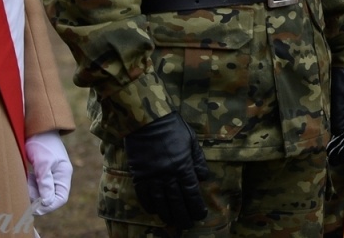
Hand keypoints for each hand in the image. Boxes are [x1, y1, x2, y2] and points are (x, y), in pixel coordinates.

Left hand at [24, 131, 72, 214]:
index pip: (60, 199)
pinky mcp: (43, 172)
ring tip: (25, 182)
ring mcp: (51, 175)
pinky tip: (26, 179)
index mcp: (63, 174)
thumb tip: (47, 202)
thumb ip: (46, 183)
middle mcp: (59, 177)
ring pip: (42, 192)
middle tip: (25, 191)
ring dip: (32, 192)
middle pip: (50, 197)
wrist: (37, 128)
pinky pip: (37, 186)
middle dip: (37, 198)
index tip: (33, 206)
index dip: (48, 206)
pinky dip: (30, 186)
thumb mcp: (44, 163)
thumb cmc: (42, 143)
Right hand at [123, 113, 209, 229]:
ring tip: (172, 221)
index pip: (191, 191)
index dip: (196, 205)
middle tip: (187, 224)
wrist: (146, 120)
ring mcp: (152, 176)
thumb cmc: (172, 127)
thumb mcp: (191, 140)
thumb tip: (204, 178)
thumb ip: (197, 160)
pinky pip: (143, 194)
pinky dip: (149, 204)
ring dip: (167, 213)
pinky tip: (154, 210)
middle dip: (183, 214)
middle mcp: (167, 174)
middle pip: (176, 200)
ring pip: (160, 201)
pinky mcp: (139, 174)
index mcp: (182, 165)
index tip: (200, 215)